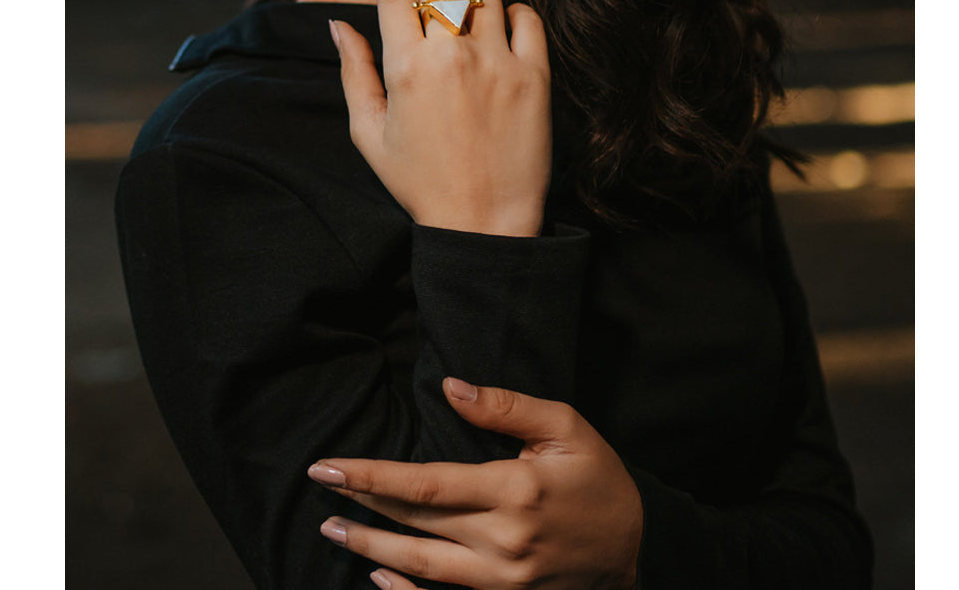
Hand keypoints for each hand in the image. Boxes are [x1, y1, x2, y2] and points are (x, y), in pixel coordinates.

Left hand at [309, 378, 642, 589]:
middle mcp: (502, 541)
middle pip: (415, 522)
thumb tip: (450, 387)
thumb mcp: (565, 426)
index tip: (330, 466)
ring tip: (333, 531)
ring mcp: (503, 581)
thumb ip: (505, 407)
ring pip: (421, 566)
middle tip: (320, 487)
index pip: (425, 483)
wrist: (638, 549)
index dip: (372, 476)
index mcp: (514, 491)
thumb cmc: (600, 479)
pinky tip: (378, 577)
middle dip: (361, 505)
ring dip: (371, 548)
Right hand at [331, 0, 551, 237]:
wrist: (483, 221)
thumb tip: (339, 23)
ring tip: (463, 6)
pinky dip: (514, 12)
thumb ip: (353, 73)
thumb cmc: (419, 183)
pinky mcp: (534, 76)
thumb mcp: (369, 134)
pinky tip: (502, 27)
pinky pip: (527, 17)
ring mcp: (496, 63)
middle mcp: (450, 55)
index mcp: (405, 67)